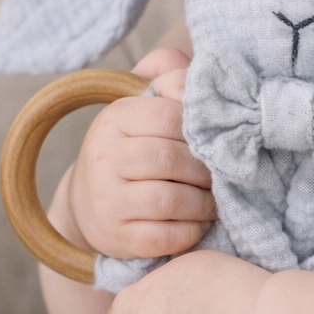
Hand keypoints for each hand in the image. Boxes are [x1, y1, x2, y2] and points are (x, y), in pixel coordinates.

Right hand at [64, 48, 215, 258]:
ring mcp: (107, 200)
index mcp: (114, 118)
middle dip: (207, 170)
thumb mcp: (144, 105)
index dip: (203, 131)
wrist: (89, 201)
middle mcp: (104, 157)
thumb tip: (193, 76)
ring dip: (204, 203)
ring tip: (215, 200)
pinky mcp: (118, 237)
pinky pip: (166, 236)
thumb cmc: (134, 146)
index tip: (216, 142)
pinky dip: (192, 231)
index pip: (171, 117)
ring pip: (171, 200)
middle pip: (173, 160)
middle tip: (224, 175)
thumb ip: (169, 76)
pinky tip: (198, 222)